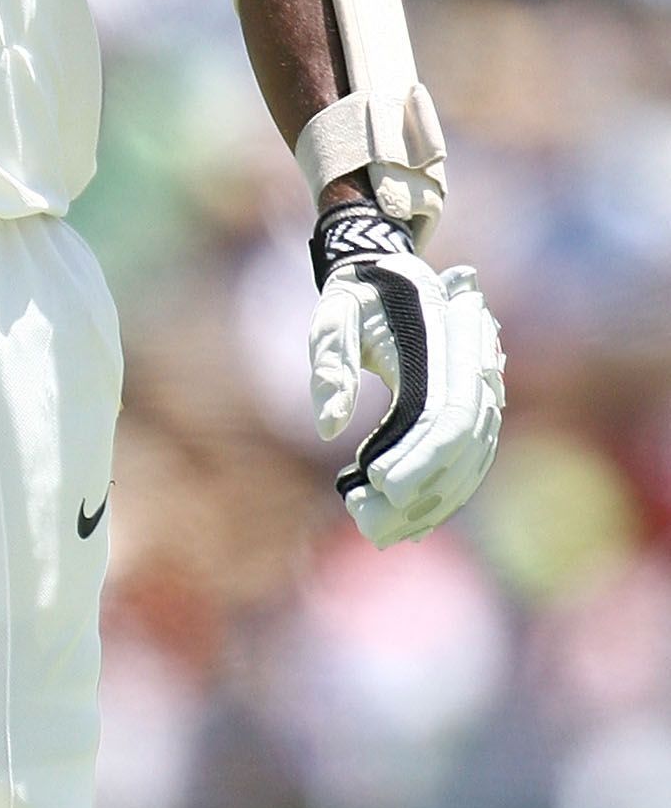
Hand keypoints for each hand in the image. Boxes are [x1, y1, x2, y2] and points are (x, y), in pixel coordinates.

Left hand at [307, 206, 504, 549]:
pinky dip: (441, 496)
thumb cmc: (356, 298)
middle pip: (461, 444)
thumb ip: (329, 360)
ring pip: (470, 460)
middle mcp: (472, 368)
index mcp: (441, 342)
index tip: (377, 486)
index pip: (444, 412)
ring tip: (373, 530)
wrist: (393, 277)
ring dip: (429, 503)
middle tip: (366, 524)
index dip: (418, 456)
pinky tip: (406, 525)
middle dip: (420, 491)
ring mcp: (481, 391)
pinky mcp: (475, 411)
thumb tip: (326, 427)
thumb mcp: (332, 316)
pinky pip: (470, 461)